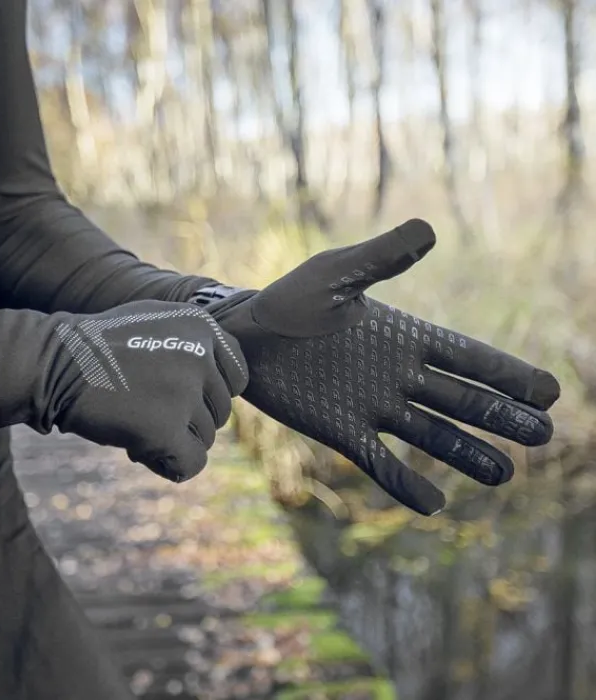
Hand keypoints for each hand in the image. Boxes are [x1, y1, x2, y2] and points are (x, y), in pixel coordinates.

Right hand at [0, 300, 248, 481]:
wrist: (53, 362)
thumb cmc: (99, 346)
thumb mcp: (157, 322)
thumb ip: (196, 344)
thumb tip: (224, 378)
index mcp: (204, 327)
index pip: (237, 377)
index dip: (208, 394)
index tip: (177, 397)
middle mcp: (202, 355)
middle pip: (220, 412)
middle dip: (186, 419)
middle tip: (144, 411)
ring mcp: (185, 392)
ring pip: (204, 439)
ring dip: (171, 440)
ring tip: (132, 422)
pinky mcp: (166, 427)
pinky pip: (192, 464)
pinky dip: (168, 465)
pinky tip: (137, 449)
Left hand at [203, 219, 559, 514]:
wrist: (245, 336)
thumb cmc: (288, 300)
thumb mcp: (337, 274)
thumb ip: (381, 258)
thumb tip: (429, 227)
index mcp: (403, 336)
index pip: (467, 357)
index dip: (508, 375)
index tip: (549, 392)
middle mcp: (396, 374)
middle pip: (460, 399)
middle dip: (501, 416)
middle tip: (543, 435)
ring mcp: (371, 405)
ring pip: (431, 435)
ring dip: (467, 453)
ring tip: (503, 474)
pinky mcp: (342, 429)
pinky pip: (380, 462)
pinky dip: (405, 483)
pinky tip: (434, 505)